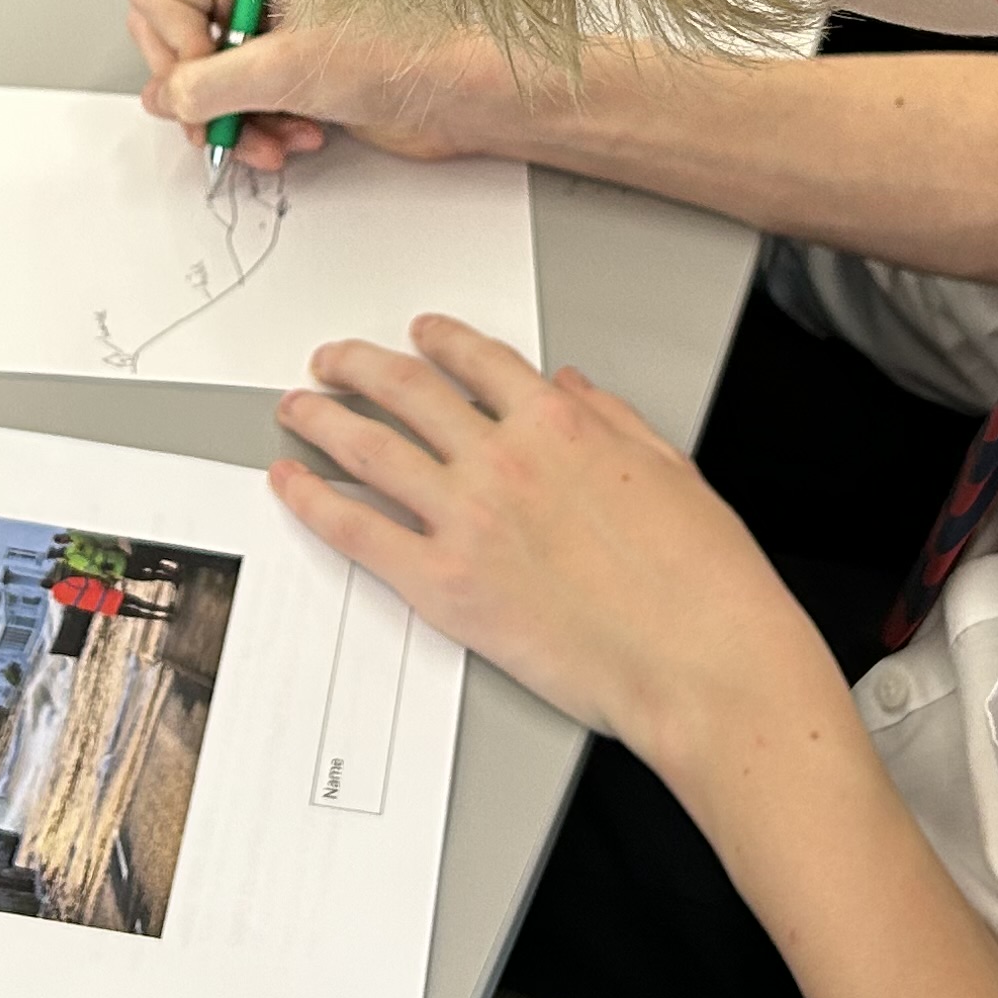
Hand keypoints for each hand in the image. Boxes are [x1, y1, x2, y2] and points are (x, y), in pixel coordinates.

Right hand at [122, 0, 497, 173]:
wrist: (469, 96)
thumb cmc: (409, 53)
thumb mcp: (289, 69)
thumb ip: (209, 84)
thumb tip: (164, 97)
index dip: (175, 49)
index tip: (203, 86)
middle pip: (178, 41)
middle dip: (200, 96)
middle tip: (224, 123)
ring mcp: (276, 32)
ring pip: (208, 83)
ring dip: (234, 123)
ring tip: (273, 140)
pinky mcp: (294, 72)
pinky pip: (244, 106)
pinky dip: (259, 131)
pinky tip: (296, 138)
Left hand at [272, 318, 846, 772]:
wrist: (701, 662)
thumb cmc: (704, 580)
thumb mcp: (668, 468)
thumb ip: (611, 418)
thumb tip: (571, 387)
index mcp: (560, 423)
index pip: (478, 359)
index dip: (437, 340)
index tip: (419, 335)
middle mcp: (503, 458)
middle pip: (406, 389)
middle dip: (357, 366)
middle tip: (331, 363)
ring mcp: (466, 519)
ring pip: (367, 447)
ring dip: (322, 419)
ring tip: (297, 409)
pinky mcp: (442, 584)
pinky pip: (357, 530)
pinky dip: (313, 501)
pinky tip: (293, 484)